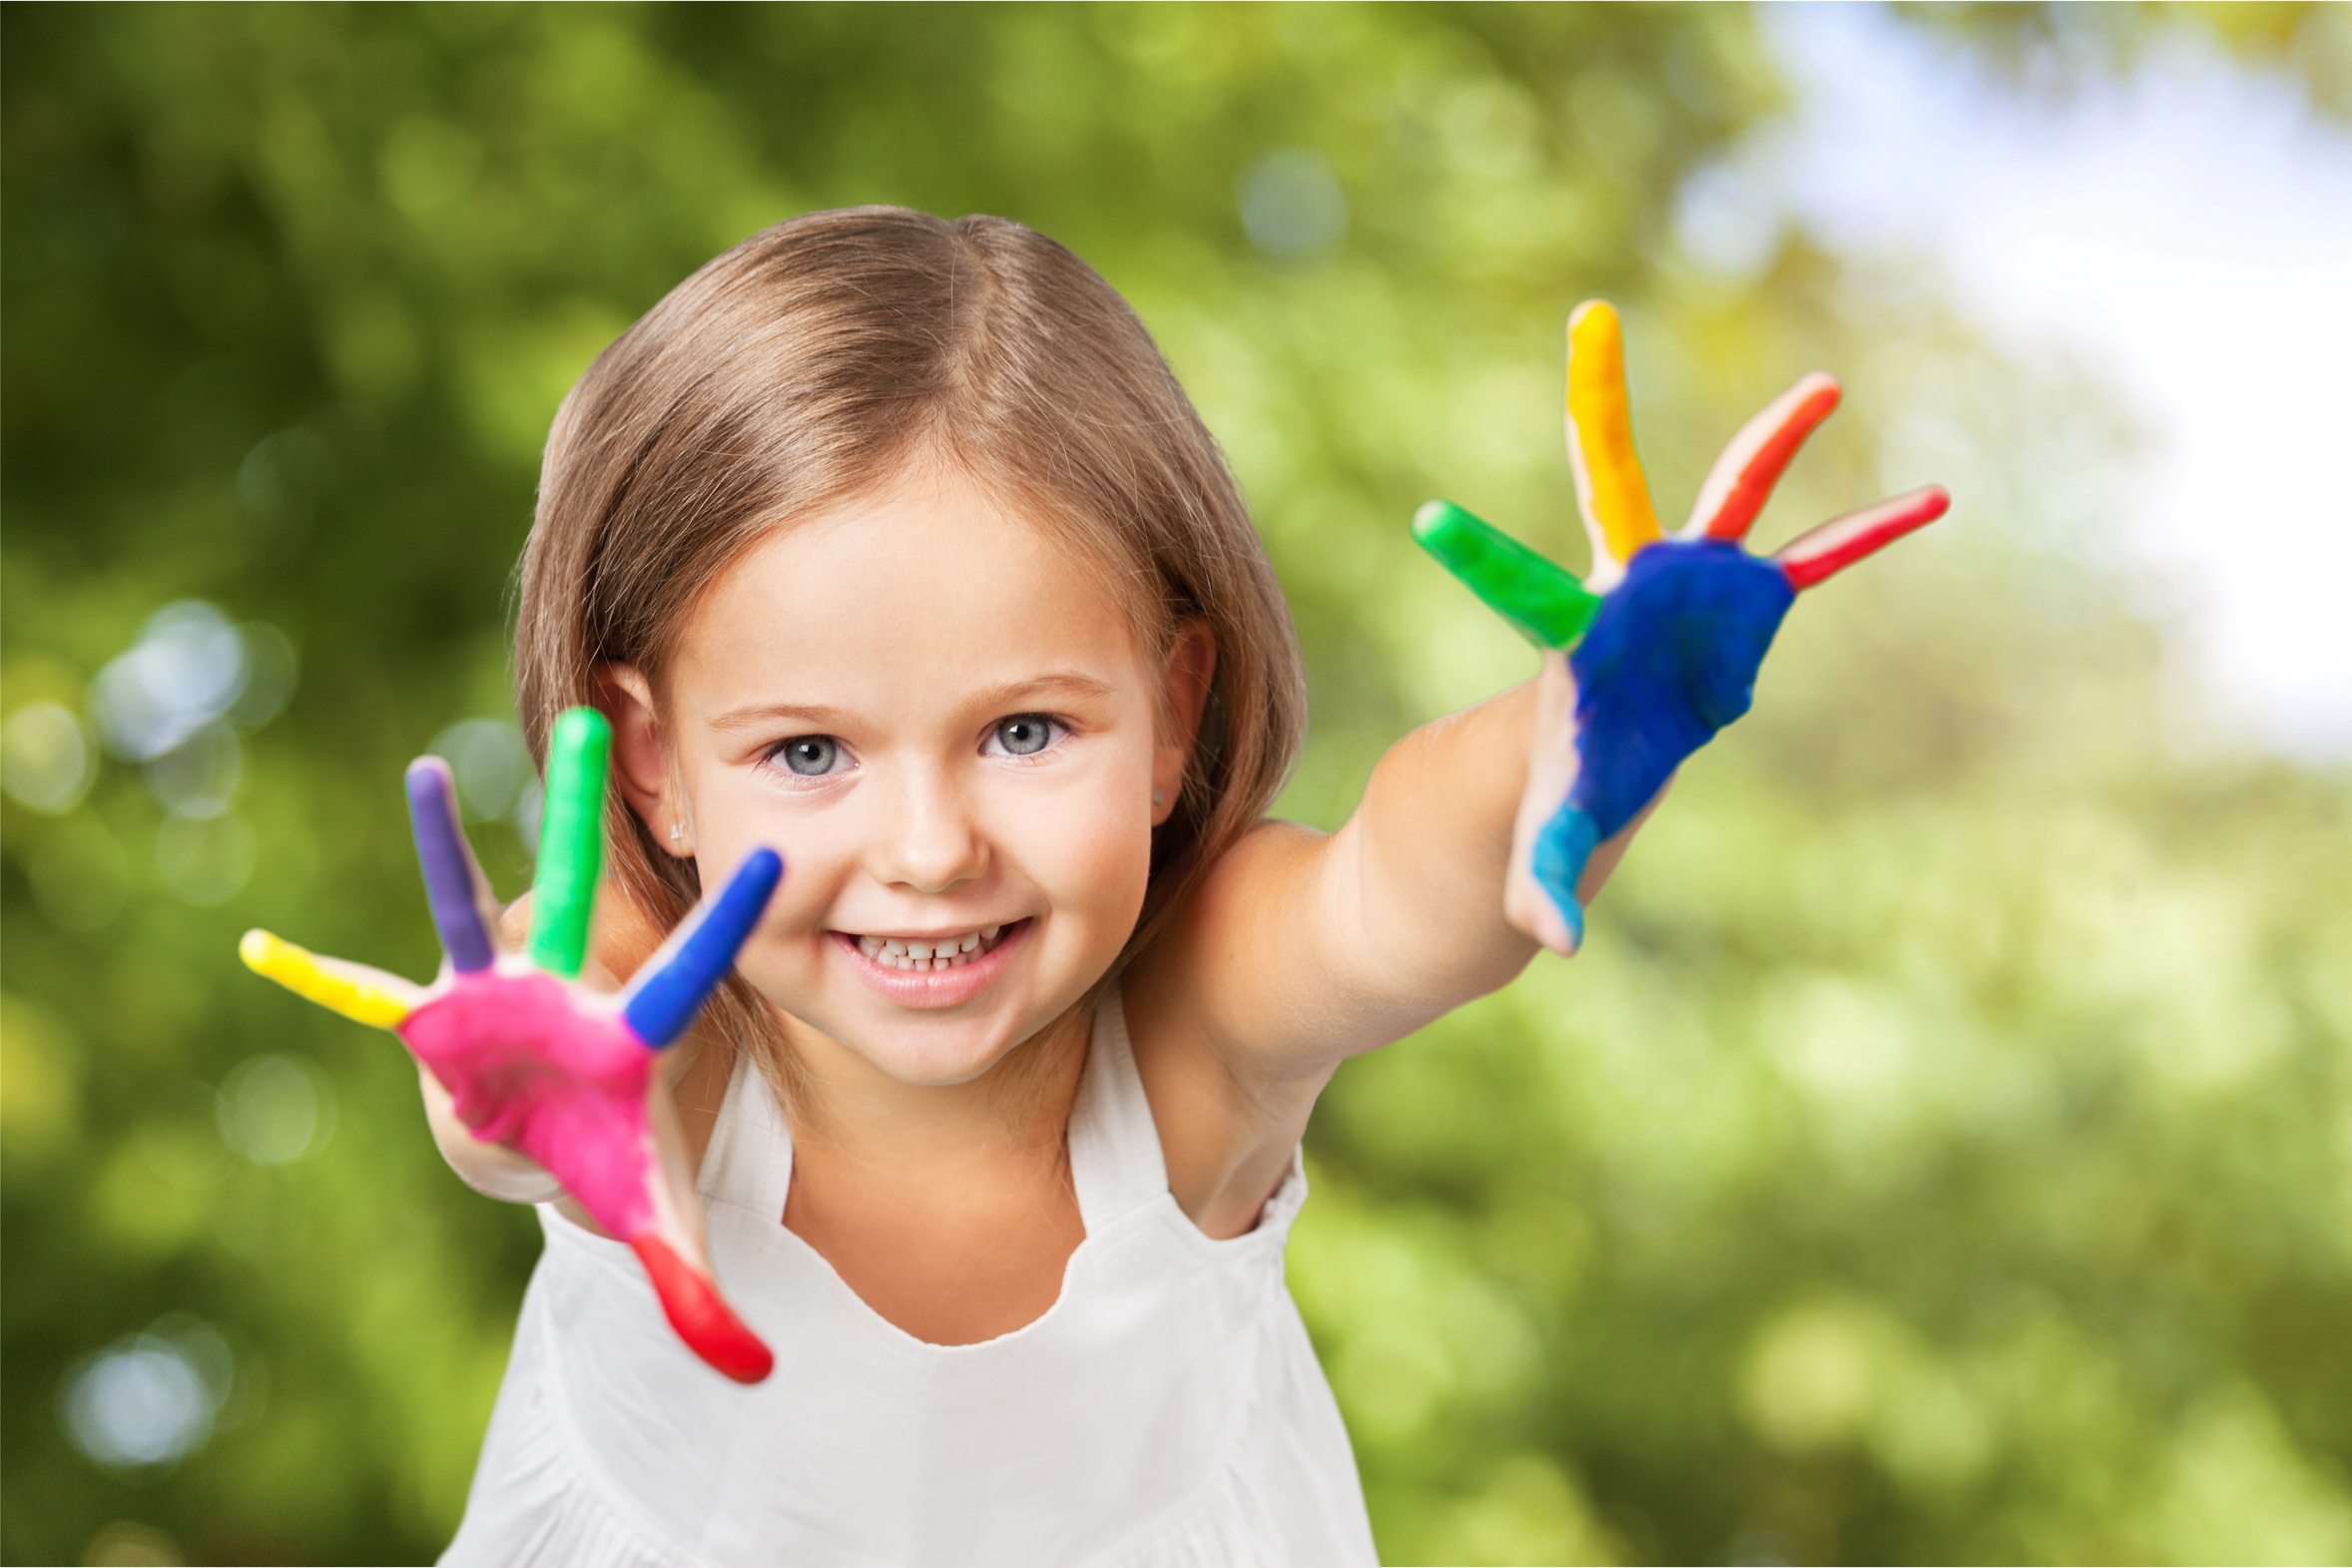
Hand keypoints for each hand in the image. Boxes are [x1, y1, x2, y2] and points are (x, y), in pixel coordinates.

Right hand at [239, 708, 783, 1382]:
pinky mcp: (430, 1019)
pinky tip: (260, 953)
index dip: (729, 924)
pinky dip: (316, 981)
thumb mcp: (655, 1219)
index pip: (691, 972)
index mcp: (631, 1029)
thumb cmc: (612, 1154)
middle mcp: (564, 989)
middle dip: (580, 817)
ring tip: (427, 773)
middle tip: (593, 724)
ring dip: (443, 849)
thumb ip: (701, 1286)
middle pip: (576, 895)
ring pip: (468, 908)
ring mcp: (493, 996)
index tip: (776, 859)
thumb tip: (756, 1374)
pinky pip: (365, 995)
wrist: (549, 1138)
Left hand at [1416, 300, 1948, 953]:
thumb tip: (1557, 945)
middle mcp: (1622, 595)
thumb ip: (1548, 886)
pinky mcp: (1740, 613)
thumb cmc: (1542, 813)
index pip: (1521, 592)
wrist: (1584, 783)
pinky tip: (1933, 498)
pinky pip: (1815, 566)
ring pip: (1726, 500)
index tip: (1427, 518)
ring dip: (1773, 446)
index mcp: (1567, 645)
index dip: (1483, 559)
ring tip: (1823, 385)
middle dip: (1599, 407)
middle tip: (1591, 317)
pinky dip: (1866, 537)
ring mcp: (1686, 593)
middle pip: (1608, 486)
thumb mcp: (1543, 854)